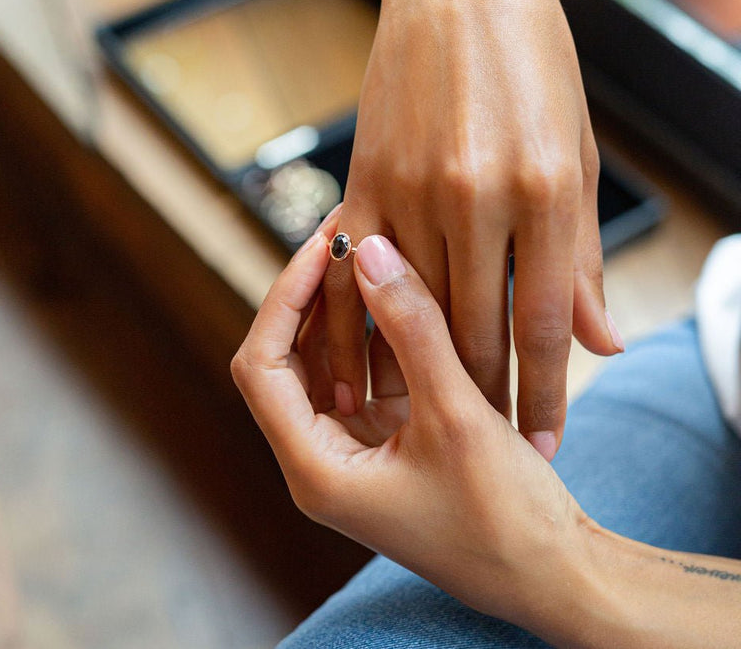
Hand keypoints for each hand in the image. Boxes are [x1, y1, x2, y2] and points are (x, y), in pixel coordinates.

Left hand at [232, 226, 590, 632]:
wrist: (551, 575)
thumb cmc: (504, 518)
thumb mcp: (456, 416)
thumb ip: (413, 330)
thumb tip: (371, 253)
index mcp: (315, 469)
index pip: (261, 367)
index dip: (284, 300)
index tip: (322, 247)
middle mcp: (322, 460)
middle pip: (290, 360)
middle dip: (316, 297)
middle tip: (349, 236)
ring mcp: (355, 449)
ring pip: (332, 363)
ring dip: (352, 313)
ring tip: (378, 254)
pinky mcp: (390, 441)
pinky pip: (371, 375)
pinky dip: (385, 337)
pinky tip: (408, 297)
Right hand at [303, 0, 622, 458]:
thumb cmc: (534, 69)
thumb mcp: (577, 156)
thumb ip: (580, 258)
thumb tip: (600, 343)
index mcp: (542, 190)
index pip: (542, 324)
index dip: (545, 394)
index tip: (542, 441)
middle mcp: (473, 196)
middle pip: (474, 331)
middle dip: (484, 399)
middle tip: (488, 449)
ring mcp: (409, 189)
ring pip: (410, 313)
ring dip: (415, 377)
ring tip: (421, 426)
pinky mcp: (362, 181)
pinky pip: (350, 276)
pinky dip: (353, 332)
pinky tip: (358, 375)